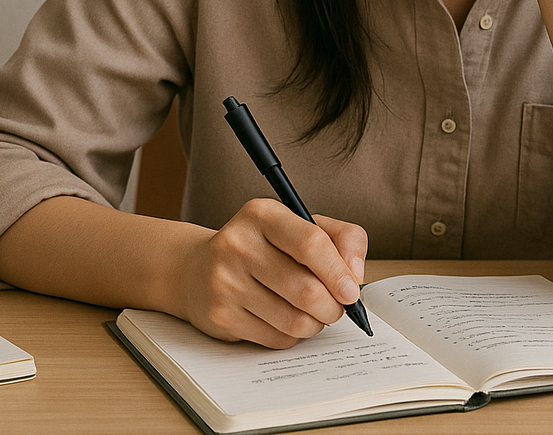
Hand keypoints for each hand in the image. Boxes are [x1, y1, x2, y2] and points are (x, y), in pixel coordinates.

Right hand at [171, 199, 367, 347]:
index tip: (352, 291)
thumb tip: (356, 275)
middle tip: (338, 307)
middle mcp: (238, 245)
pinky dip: (293, 335)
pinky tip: (286, 319)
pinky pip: (276, 338)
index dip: (339, 272)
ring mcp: (225, 282)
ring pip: (294, 320)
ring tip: (314, 313)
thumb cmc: (262, 247)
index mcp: (262, 215)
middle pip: (306, 290)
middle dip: (333, 307)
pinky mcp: (220, 316)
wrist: (197, 269)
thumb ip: (341, 238)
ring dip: (315, 324)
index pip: (311, 243)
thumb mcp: (299, 226)